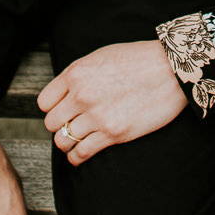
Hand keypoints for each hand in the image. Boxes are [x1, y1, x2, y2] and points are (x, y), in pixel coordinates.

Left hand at [39, 40, 187, 165]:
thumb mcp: (100, 57)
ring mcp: (97, 116)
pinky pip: (81, 153)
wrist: (170, 70)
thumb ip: (78, 75)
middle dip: (60, 125)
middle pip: (52, 123)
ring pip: (63, 140)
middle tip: (71, 126)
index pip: (44, 102)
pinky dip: (77, 157)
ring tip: (75, 141)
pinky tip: (81, 155)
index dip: (52, 108)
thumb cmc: (138, 60)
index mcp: (75, 73)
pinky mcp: (113, 133)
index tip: (61, 111)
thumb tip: (65, 92)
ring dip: (68, 143)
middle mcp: (81, 95)